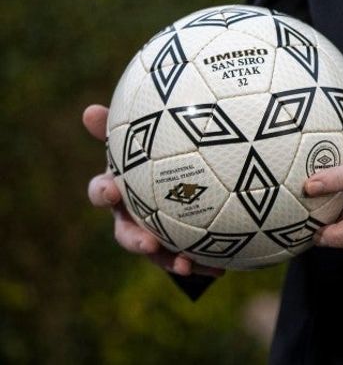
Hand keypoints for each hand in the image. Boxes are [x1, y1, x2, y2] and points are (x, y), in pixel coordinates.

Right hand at [83, 104, 223, 278]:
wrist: (188, 165)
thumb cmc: (159, 144)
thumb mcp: (143, 132)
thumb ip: (122, 125)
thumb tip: (88, 110)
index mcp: (119, 187)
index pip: (101, 191)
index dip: (103, 192)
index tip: (112, 189)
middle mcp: (131, 213)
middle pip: (125, 232)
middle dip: (134, 240)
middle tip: (148, 243)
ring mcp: (153, 231)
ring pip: (156, 252)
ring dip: (167, 260)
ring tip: (184, 266)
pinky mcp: (177, 243)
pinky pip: (186, 256)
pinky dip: (200, 262)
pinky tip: (219, 266)